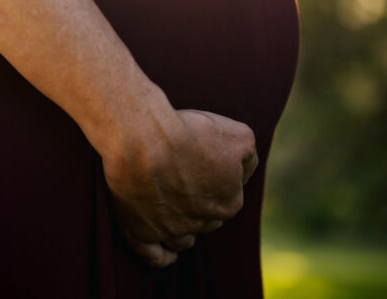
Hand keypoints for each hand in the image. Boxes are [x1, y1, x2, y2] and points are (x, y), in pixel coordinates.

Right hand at [101, 108, 257, 267]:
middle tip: (183, 185)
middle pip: (205, 222)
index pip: (228, 200)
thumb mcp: (238, 135)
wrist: (143, 139)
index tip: (200, 166)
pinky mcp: (141, 231)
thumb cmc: (188, 133)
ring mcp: (171, 230)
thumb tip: (244, 172)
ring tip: (173, 216)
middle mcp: (202, 221)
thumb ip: (249, 157)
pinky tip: (165, 255)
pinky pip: (153, 256)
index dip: (216, 184)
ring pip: (182, 240)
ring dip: (182, 231)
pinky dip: (161, 258)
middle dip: (199, 208)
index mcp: (228, 202)